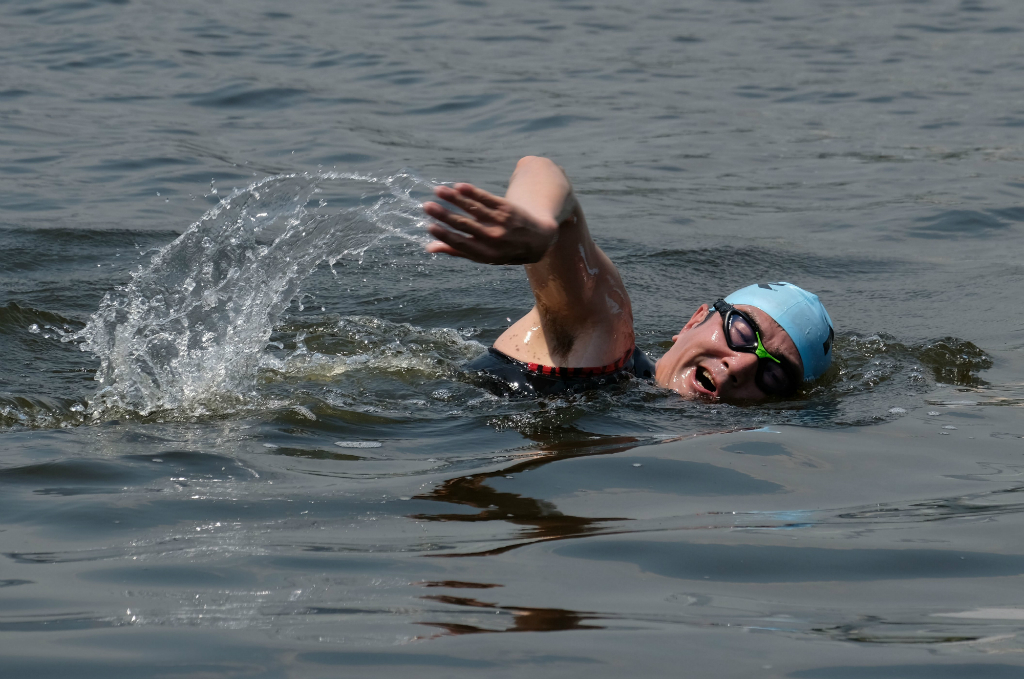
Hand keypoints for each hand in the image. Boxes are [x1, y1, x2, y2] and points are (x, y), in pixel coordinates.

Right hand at [423, 183, 558, 264]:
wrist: (539, 240)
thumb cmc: (505, 250)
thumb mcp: (485, 256)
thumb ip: (458, 251)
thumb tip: (430, 248)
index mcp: (486, 254)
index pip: (461, 244)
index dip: (445, 236)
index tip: (429, 226)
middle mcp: (494, 239)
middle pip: (465, 225)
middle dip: (444, 215)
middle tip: (427, 206)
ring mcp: (502, 222)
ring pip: (474, 209)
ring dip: (455, 199)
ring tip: (438, 190)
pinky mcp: (507, 208)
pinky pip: (488, 198)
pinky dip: (473, 192)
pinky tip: (459, 186)